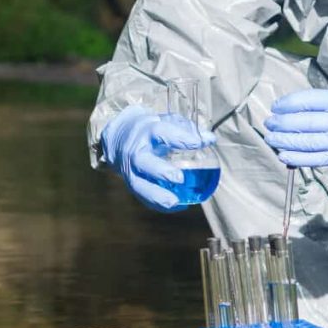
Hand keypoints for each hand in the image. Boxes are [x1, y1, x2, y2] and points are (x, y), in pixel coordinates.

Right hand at [101, 106, 217, 211]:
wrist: (117, 138)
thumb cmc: (148, 130)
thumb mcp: (164, 122)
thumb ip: (186, 129)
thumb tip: (209, 138)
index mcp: (146, 132)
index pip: (162, 133)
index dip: (180, 138)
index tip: (199, 143)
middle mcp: (136, 151)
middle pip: (144, 162)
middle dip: (161, 171)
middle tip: (180, 178)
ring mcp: (130, 170)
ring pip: (139, 185)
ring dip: (156, 195)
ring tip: (174, 202)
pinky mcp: (130, 183)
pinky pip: (142, 196)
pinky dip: (158, 204)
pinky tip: (176, 206)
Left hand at [263, 90, 327, 169]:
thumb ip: (321, 104)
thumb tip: (287, 110)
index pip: (308, 100)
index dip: (287, 104)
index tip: (275, 106)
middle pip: (304, 122)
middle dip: (281, 123)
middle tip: (269, 122)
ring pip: (306, 142)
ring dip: (283, 140)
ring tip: (271, 137)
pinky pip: (313, 159)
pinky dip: (295, 158)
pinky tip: (282, 154)